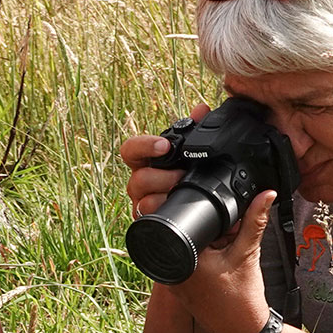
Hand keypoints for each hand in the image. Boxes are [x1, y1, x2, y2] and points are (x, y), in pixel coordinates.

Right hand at [117, 103, 206, 220]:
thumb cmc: (188, 177)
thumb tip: (201, 110)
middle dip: (162, 177)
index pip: (131, 150)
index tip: (164, 145)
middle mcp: (140, 183)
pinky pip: (150, 219)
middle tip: (182, 175)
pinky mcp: (149, 222)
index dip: (144, 146)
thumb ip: (195, 128)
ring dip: (166, 195)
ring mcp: (142, 204)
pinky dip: (165, 213)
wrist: (198, 211)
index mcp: (147, 162)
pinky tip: (179, 209)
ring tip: (184, 191)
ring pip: (143, 201)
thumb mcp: (192, 152)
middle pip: (138, 179)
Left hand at [176, 187, 276, 332]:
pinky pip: (186, 260)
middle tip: (227, 252)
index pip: (188, 220)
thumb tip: (265, 195)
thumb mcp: (248, 254)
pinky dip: (202, 259)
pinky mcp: (177, 286)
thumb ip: (254, 221)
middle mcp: (170, 268)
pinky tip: (217, 272)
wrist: (243, 332)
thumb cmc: (242, 300)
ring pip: (186, 245)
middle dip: (209, 233)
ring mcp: (171, 279)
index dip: (211, 220)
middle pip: (186, 232)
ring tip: (222, 265)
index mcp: (184, 257)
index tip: (227, 234)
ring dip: (206, 245)